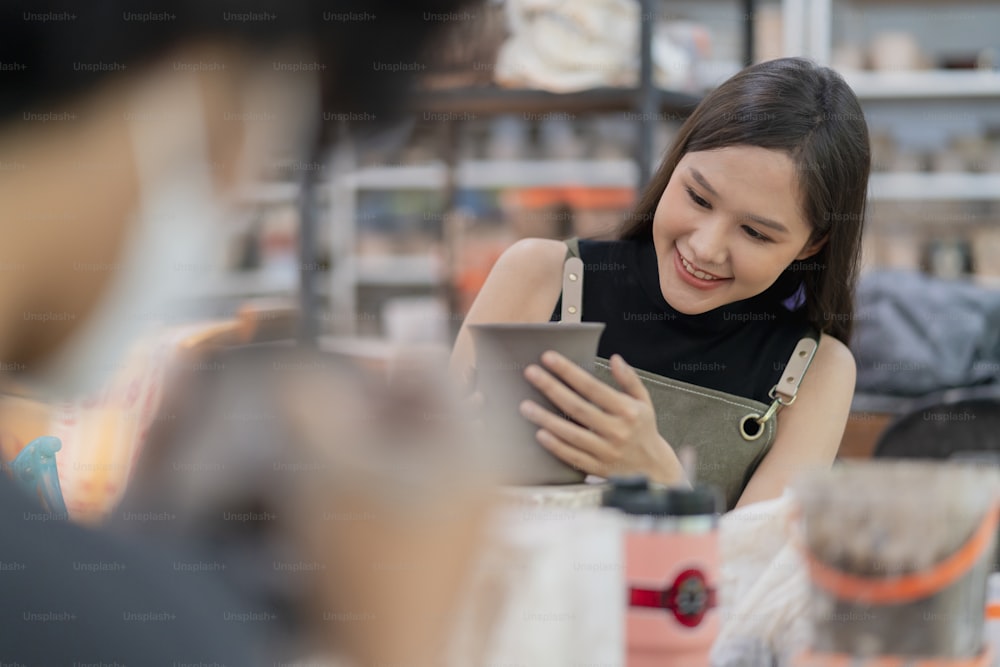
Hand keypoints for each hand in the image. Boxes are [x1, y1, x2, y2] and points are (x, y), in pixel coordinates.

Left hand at [519, 351, 686, 484]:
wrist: (654, 469)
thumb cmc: (644, 431)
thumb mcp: (644, 402)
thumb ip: (629, 380)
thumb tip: (616, 359)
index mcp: (627, 410)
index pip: (593, 387)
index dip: (569, 372)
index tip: (549, 358)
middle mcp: (617, 431)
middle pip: (578, 407)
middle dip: (552, 388)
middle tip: (531, 373)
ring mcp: (606, 451)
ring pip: (571, 434)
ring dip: (546, 419)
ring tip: (525, 406)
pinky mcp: (598, 469)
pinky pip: (573, 456)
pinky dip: (556, 446)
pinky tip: (540, 434)